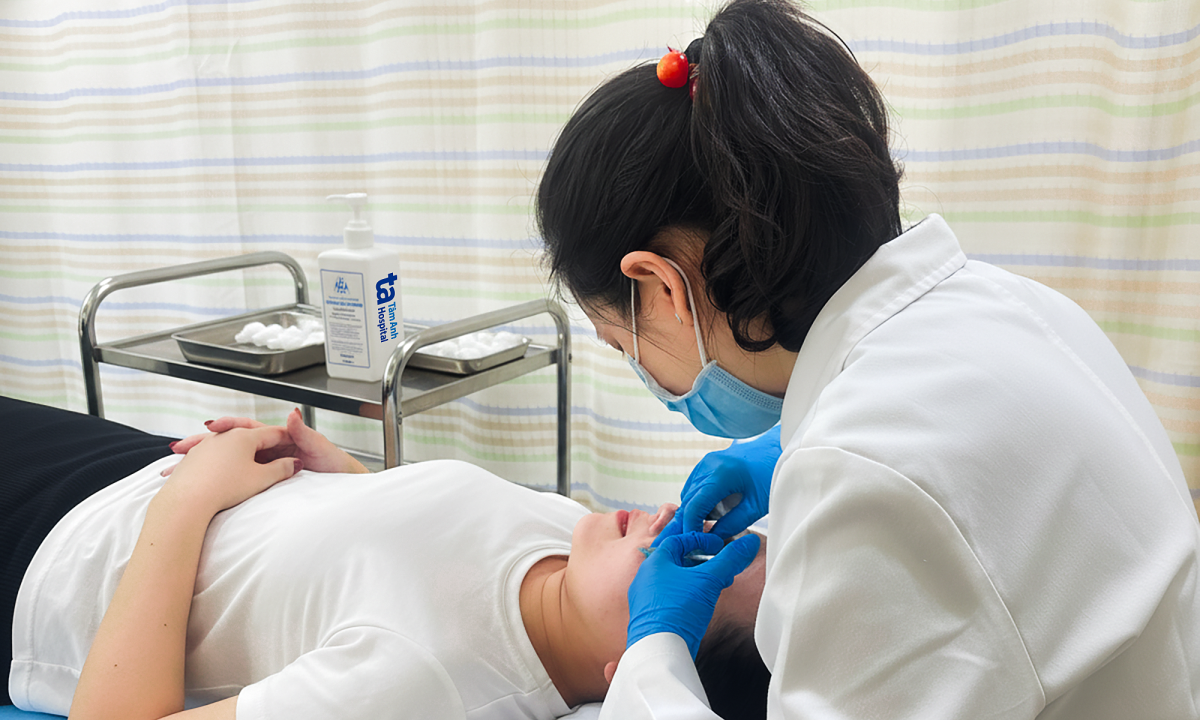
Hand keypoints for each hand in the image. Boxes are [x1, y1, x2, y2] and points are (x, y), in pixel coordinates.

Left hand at [163, 425, 301, 514]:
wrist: (187, 501)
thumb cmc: (224, 488)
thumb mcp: (262, 479)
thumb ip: (282, 469)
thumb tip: (294, 464)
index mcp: (244, 436)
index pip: (272, 434)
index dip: (287, 440)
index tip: (296, 447)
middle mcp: (224, 435)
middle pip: (250, 438)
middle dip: (264, 446)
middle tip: (276, 453)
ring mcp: (205, 445)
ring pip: (228, 444)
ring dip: (239, 452)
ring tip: (245, 461)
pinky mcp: (192, 458)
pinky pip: (211, 454)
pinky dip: (220, 460)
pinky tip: (218, 469)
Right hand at [166, 408, 368, 475]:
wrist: (339, 481)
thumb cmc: (332, 462)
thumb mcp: (319, 447)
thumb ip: (303, 431)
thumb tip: (292, 414)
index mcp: (276, 436)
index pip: (246, 428)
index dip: (227, 426)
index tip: (210, 428)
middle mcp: (265, 448)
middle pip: (228, 444)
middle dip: (202, 445)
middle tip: (180, 448)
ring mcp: (260, 462)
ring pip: (225, 461)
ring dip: (200, 463)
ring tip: (175, 469)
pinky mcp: (259, 477)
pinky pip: (231, 476)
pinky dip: (211, 479)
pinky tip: (192, 486)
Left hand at [627, 531, 759, 658]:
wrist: (660, 650)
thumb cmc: (678, 611)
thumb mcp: (709, 580)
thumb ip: (729, 560)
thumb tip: (749, 542)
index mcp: (654, 562)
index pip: (677, 539)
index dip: (700, 539)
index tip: (718, 545)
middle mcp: (645, 578)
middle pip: (676, 559)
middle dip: (701, 560)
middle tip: (720, 564)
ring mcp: (646, 599)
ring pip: (674, 579)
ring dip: (696, 578)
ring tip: (717, 584)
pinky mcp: (650, 617)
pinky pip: (670, 597)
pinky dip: (688, 594)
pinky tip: (703, 603)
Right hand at [654, 425, 780, 544]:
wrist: (778, 450)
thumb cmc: (772, 475)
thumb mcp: (755, 506)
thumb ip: (732, 524)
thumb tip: (712, 538)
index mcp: (720, 475)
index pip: (693, 506)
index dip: (690, 527)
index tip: (694, 544)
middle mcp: (708, 465)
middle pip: (687, 500)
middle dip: (689, 522)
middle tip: (698, 542)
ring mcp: (706, 462)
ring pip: (688, 493)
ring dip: (693, 511)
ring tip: (707, 527)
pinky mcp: (708, 462)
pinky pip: (694, 485)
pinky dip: (698, 500)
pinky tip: (712, 511)